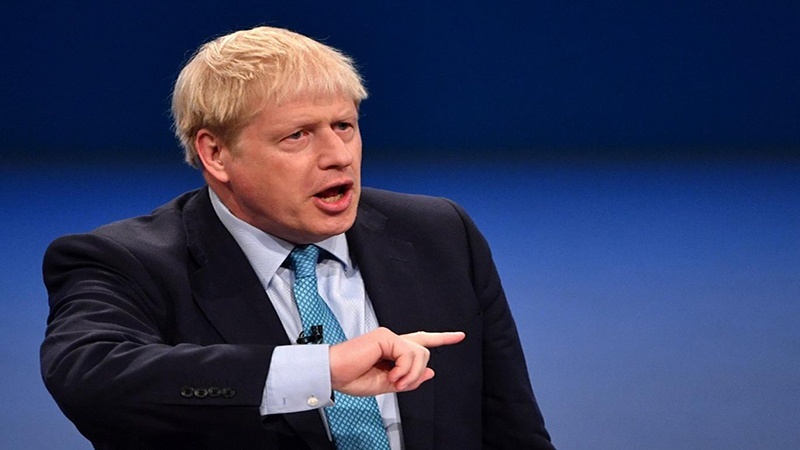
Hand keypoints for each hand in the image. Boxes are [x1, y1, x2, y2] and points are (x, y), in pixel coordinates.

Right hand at [328, 327, 464, 396]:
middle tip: (400, 384)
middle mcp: (392, 340)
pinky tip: (390, 375)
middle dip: (418, 372)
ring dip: (410, 374)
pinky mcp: (385, 336)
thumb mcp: (387, 385)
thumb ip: (409, 379)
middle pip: (424, 351)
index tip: (459, 336)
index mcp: (392, 350)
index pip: (421, 341)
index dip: (442, 338)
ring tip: (393, 381)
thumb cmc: (352, 378)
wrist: (334, 374)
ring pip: (420, 354)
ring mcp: (389, 336)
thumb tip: (431, 372)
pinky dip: (403, 370)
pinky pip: (408, 354)